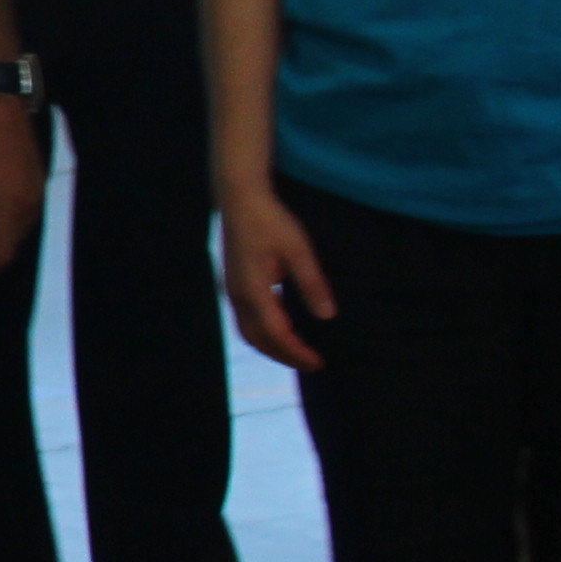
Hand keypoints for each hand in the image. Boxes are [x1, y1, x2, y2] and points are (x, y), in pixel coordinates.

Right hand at [219, 179, 333, 372]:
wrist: (239, 199)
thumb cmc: (271, 221)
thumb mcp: (298, 250)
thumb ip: (311, 284)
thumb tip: (327, 316)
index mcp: (254, 291)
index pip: (277, 334)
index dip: (298, 352)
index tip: (319, 361)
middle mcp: (239, 297)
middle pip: (259, 340)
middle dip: (285, 356)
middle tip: (312, 363)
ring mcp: (233, 291)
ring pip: (249, 332)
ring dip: (272, 347)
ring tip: (297, 352)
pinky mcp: (233, 285)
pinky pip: (247, 320)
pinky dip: (265, 333)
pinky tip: (282, 328)